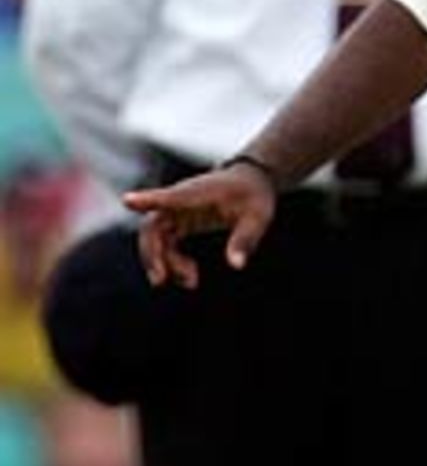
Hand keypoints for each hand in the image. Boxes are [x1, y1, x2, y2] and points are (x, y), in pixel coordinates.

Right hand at [121, 161, 276, 287]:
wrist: (252, 182)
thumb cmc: (254, 195)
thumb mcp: (258, 217)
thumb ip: (246, 239)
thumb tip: (236, 265)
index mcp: (199, 193)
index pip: (170, 197)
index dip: (148, 200)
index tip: (128, 200)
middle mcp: (181, 201)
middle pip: (152, 225)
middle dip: (152, 253)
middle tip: (160, 280)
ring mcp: (177, 211)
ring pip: (155, 238)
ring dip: (163, 262)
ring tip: (191, 283)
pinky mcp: (179, 222)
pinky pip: (165, 244)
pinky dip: (172, 262)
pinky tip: (190, 277)